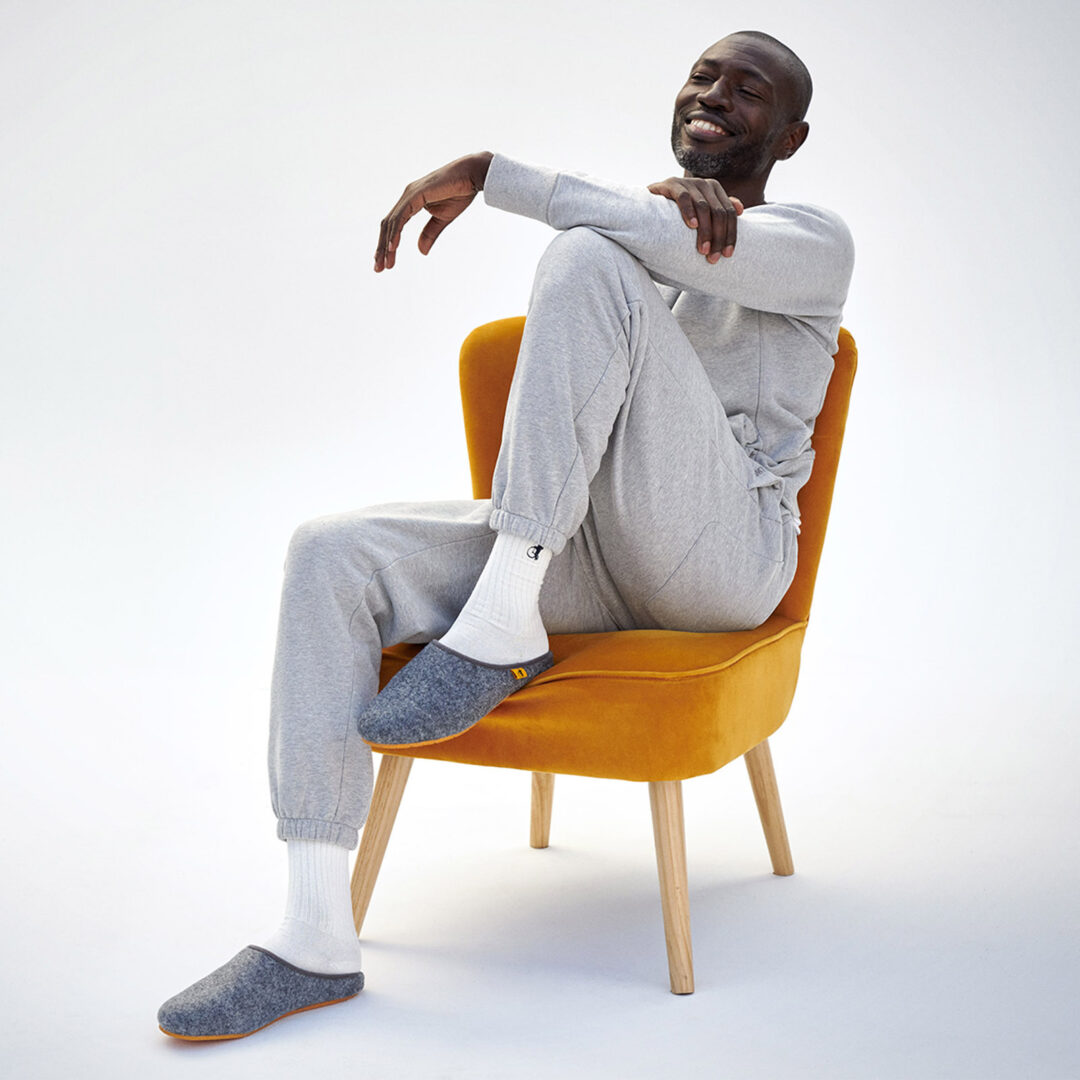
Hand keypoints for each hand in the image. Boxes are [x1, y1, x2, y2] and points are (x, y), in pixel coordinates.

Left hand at [375, 152, 493, 271]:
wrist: (472, 175)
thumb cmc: (459, 192)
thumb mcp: (442, 219)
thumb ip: (429, 233)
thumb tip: (421, 251)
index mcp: (411, 201)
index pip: (393, 225)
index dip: (387, 245)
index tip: (385, 263)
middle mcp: (407, 196)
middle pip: (387, 225)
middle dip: (381, 248)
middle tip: (378, 269)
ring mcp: (409, 194)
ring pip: (391, 223)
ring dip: (386, 245)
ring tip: (385, 263)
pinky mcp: (416, 195)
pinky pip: (401, 217)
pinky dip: (395, 232)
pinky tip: (392, 247)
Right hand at [647, 177, 743, 260]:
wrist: (648, 202)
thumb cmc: (676, 211)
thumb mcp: (700, 210)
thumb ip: (719, 208)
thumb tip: (741, 209)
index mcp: (714, 189)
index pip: (729, 213)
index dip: (731, 234)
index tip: (727, 255)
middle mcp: (704, 184)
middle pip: (719, 212)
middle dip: (718, 237)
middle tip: (713, 258)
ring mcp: (687, 183)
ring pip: (704, 208)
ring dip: (705, 231)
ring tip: (703, 250)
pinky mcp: (671, 184)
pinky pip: (683, 198)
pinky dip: (689, 212)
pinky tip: (692, 226)